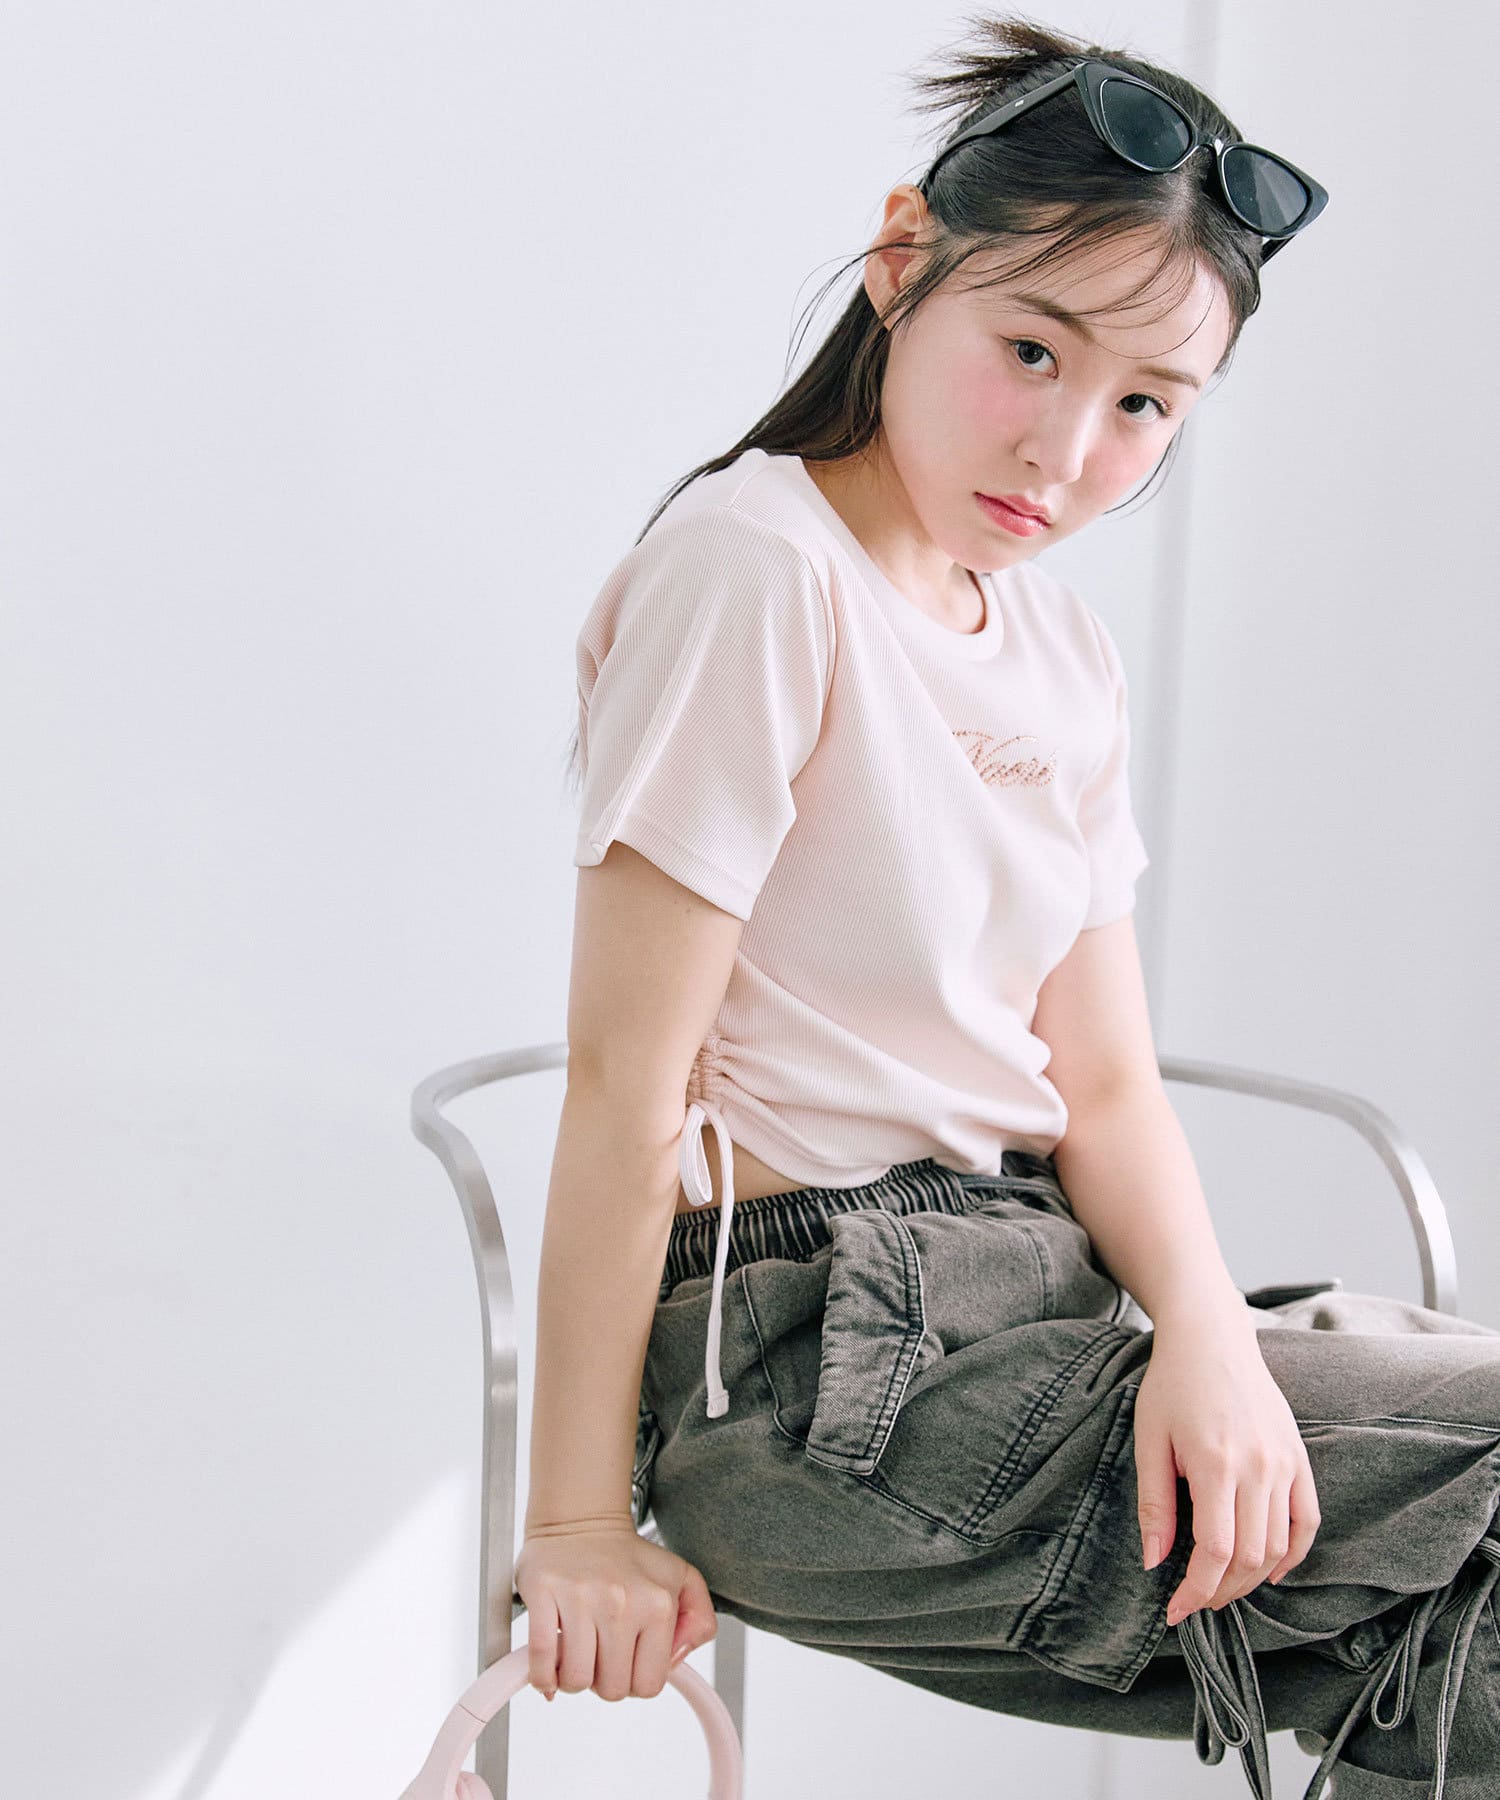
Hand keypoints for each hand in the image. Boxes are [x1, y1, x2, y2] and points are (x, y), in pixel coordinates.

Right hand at [514, 1520, 717, 1700]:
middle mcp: (622, 1601)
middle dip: (604, 1681)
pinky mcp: (544, 1593)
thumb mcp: (680, 1579)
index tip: (626, 1661)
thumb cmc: (629, 1558)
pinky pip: (541, 1657)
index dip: (634, 1680)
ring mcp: (581, 1597)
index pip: (648, 1685)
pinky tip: (549, 1671)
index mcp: (658, 1604)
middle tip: (600, 1656)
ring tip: (577, 1654)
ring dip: (572, 1679)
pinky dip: (542, 1676)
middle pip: (611, 1689)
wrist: (583, 1519)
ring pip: (576, 1680)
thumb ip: (700, 1621)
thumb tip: (676, 1660)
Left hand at [1134, 1309, 1320, 1627]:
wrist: (1211, 1338)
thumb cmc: (1171, 1385)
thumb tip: (1154, 1564)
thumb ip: (1154, 1505)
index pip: (1215, 1551)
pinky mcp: (1299, 1458)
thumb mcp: (1149, 1440)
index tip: (1174, 1611)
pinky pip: (1306, 1520)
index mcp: (1216, 1462)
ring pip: (1278, 1545)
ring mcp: (1285, 1462)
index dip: (1196, 1590)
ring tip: (1220, 1586)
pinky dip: (1292, 1554)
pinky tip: (1268, 1571)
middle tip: (1193, 1601)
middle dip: (1220, 1592)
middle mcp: (1259, 1466)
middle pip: (1250, 1556)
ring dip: (1250, 1578)